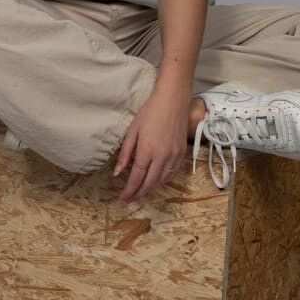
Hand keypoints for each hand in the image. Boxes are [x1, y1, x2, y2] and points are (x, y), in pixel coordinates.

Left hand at [113, 89, 189, 203]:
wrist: (173, 99)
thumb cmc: (150, 111)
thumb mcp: (133, 130)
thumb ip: (125, 153)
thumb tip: (117, 172)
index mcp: (147, 150)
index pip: (136, 178)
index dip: (129, 191)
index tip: (122, 199)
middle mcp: (162, 156)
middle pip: (149, 183)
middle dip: (138, 194)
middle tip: (130, 199)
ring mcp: (174, 155)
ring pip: (162, 181)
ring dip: (151, 189)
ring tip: (141, 192)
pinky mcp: (182, 153)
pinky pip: (173, 173)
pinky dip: (163, 181)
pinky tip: (156, 181)